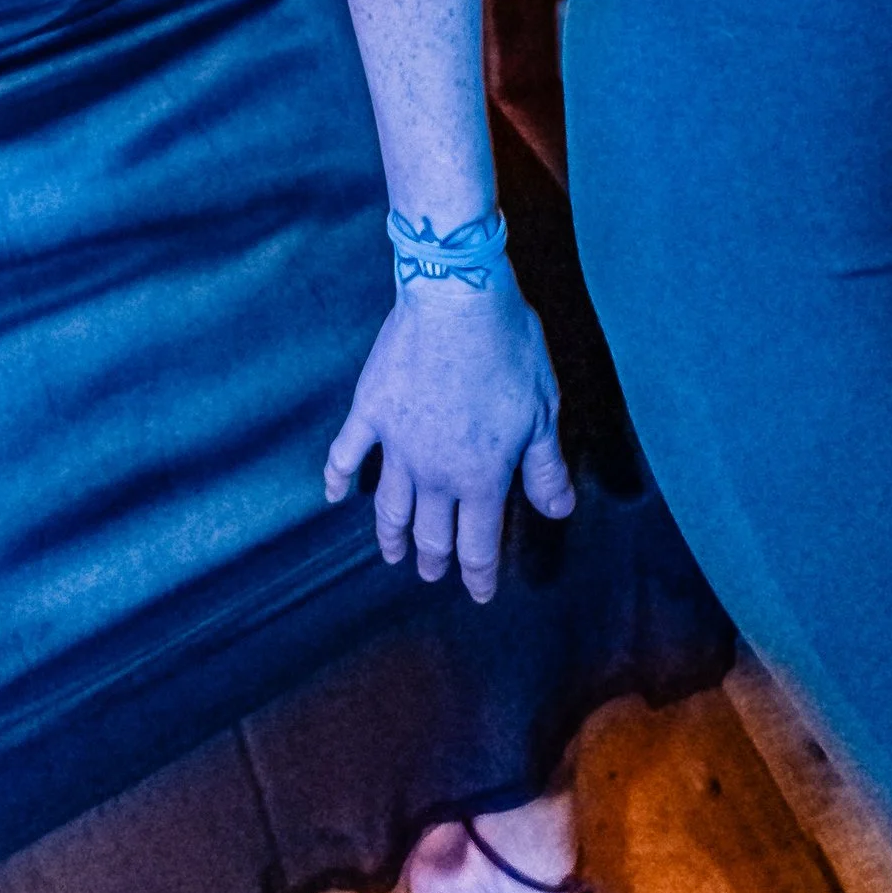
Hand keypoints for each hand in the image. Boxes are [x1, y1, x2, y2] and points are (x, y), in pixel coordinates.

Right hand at [326, 271, 574, 602]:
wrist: (457, 298)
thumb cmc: (508, 351)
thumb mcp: (542, 411)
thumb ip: (545, 468)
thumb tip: (558, 510)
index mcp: (480, 476)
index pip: (479, 543)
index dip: (479, 574)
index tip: (478, 594)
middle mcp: (435, 472)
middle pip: (432, 531)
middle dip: (434, 559)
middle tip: (431, 574)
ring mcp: (396, 443)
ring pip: (390, 505)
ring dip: (391, 535)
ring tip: (392, 553)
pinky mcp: (370, 410)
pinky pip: (346, 453)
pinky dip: (337, 478)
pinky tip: (333, 494)